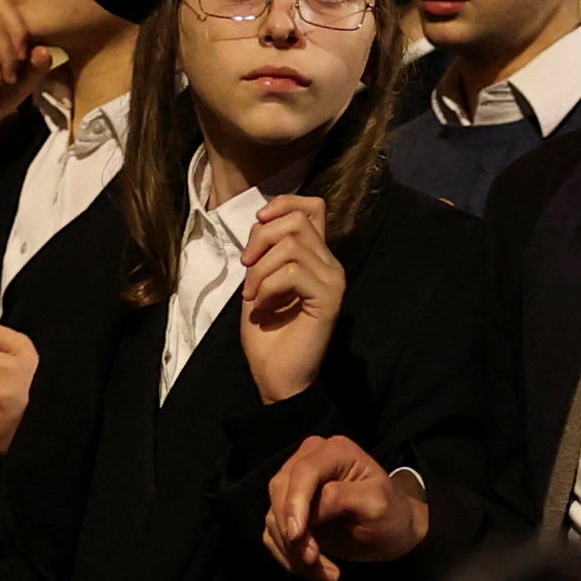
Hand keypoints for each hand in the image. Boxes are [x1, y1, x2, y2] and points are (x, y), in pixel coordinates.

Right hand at [0, 0, 59, 199]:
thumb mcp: (20, 86)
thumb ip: (34, 69)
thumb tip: (45, 49)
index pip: (10, 2)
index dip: (27, 22)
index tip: (33, 53)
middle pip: (2, 5)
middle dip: (20, 32)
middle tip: (23, 62)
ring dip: (7, 52)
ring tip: (9, 78)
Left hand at [237, 193, 344, 404]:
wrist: (277, 376)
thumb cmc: (267, 334)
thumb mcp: (258, 281)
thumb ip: (265, 251)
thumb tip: (262, 222)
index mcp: (316, 257)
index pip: (312, 206)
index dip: (284, 203)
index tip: (259, 222)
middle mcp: (330, 264)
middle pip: (296, 221)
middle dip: (260, 238)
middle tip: (246, 268)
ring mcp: (333, 280)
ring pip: (292, 245)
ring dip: (260, 268)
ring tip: (252, 295)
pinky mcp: (329, 298)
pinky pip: (293, 272)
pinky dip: (268, 287)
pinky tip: (262, 307)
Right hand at [264, 432, 430, 580]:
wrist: (391, 531)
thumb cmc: (390, 513)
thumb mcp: (376, 504)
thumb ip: (343, 498)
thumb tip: (313, 508)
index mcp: (333, 451)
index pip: (303, 473)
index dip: (295, 504)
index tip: (297, 537)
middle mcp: (308, 460)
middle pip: (280, 492)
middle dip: (292, 533)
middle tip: (314, 562)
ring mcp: (294, 484)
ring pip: (274, 517)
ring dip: (292, 551)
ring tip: (326, 572)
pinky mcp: (287, 509)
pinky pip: (273, 533)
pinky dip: (289, 556)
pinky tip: (314, 570)